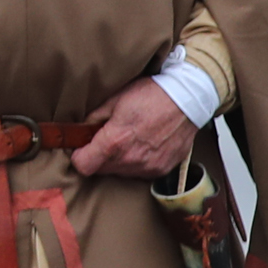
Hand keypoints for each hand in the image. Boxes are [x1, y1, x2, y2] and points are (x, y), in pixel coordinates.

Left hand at [71, 77, 199, 179]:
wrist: (188, 99)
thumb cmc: (151, 95)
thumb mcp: (115, 99)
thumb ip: (94, 118)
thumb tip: (80, 130)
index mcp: (114, 142)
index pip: (83, 166)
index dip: (79, 156)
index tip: (82, 147)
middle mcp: (131, 159)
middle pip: (101, 170)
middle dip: (98, 157)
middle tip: (106, 138)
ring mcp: (148, 166)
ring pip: (121, 172)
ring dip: (118, 160)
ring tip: (128, 139)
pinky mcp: (162, 169)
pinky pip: (141, 172)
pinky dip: (137, 162)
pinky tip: (143, 144)